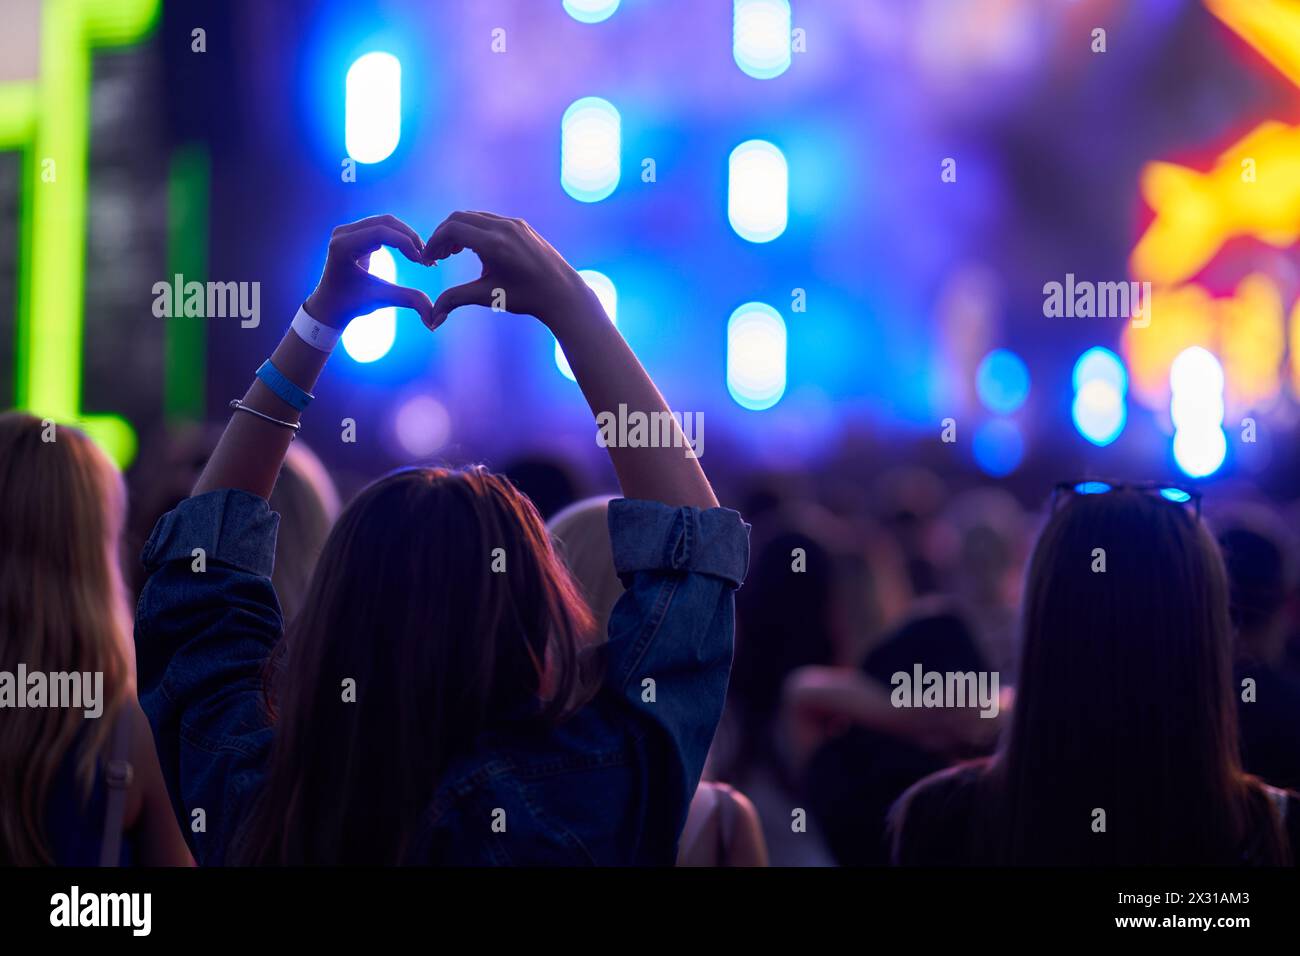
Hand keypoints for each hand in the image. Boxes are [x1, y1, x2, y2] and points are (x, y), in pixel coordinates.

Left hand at [304, 215, 435, 328]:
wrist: (330, 306)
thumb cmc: (351, 304)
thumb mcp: (381, 299)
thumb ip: (409, 300)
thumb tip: (434, 318)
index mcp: (343, 247)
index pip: (381, 233)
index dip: (406, 243)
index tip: (422, 262)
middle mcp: (342, 234)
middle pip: (386, 222)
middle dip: (410, 238)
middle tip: (427, 258)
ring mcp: (347, 231)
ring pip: (386, 222)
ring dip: (407, 237)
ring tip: (421, 256)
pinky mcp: (354, 233)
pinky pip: (382, 227)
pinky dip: (399, 237)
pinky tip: (410, 254)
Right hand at [422, 211, 595, 331]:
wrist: (562, 293)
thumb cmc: (525, 297)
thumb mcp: (487, 297)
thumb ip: (455, 300)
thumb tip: (432, 318)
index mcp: (493, 243)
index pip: (452, 229)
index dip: (434, 242)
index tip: (428, 260)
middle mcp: (503, 227)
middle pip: (459, 219)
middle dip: (443, 236)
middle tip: (437, 257)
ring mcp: (514, 223)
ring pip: (474, 217)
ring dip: (459, 232)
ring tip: (452, 254)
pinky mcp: (521, 225)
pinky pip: (489, 220)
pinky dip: (475, 230)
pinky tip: (473, 250)